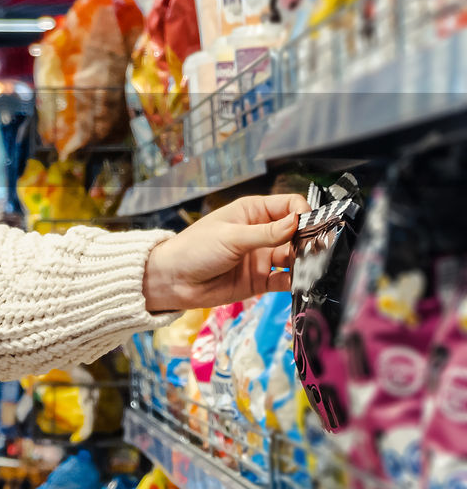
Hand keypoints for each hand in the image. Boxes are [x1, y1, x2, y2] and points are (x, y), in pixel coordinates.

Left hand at [142, 193, 311, 312]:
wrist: (173, 281)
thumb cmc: (193, 249)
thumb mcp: (231, 237)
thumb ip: (266, 232)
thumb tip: (298, 222)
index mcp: (252, 212)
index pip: (289, 206)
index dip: (303, 214)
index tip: (309, 226)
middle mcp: (261, 233)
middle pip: (297, 233)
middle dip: (308, 240)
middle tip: (314, 250)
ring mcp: (261, 257)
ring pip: (295, 257)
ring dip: (304, 262)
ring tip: (308, 267)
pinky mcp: (261, 280)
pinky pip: (286, 280)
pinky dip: (295, 281)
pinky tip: (299, 282)